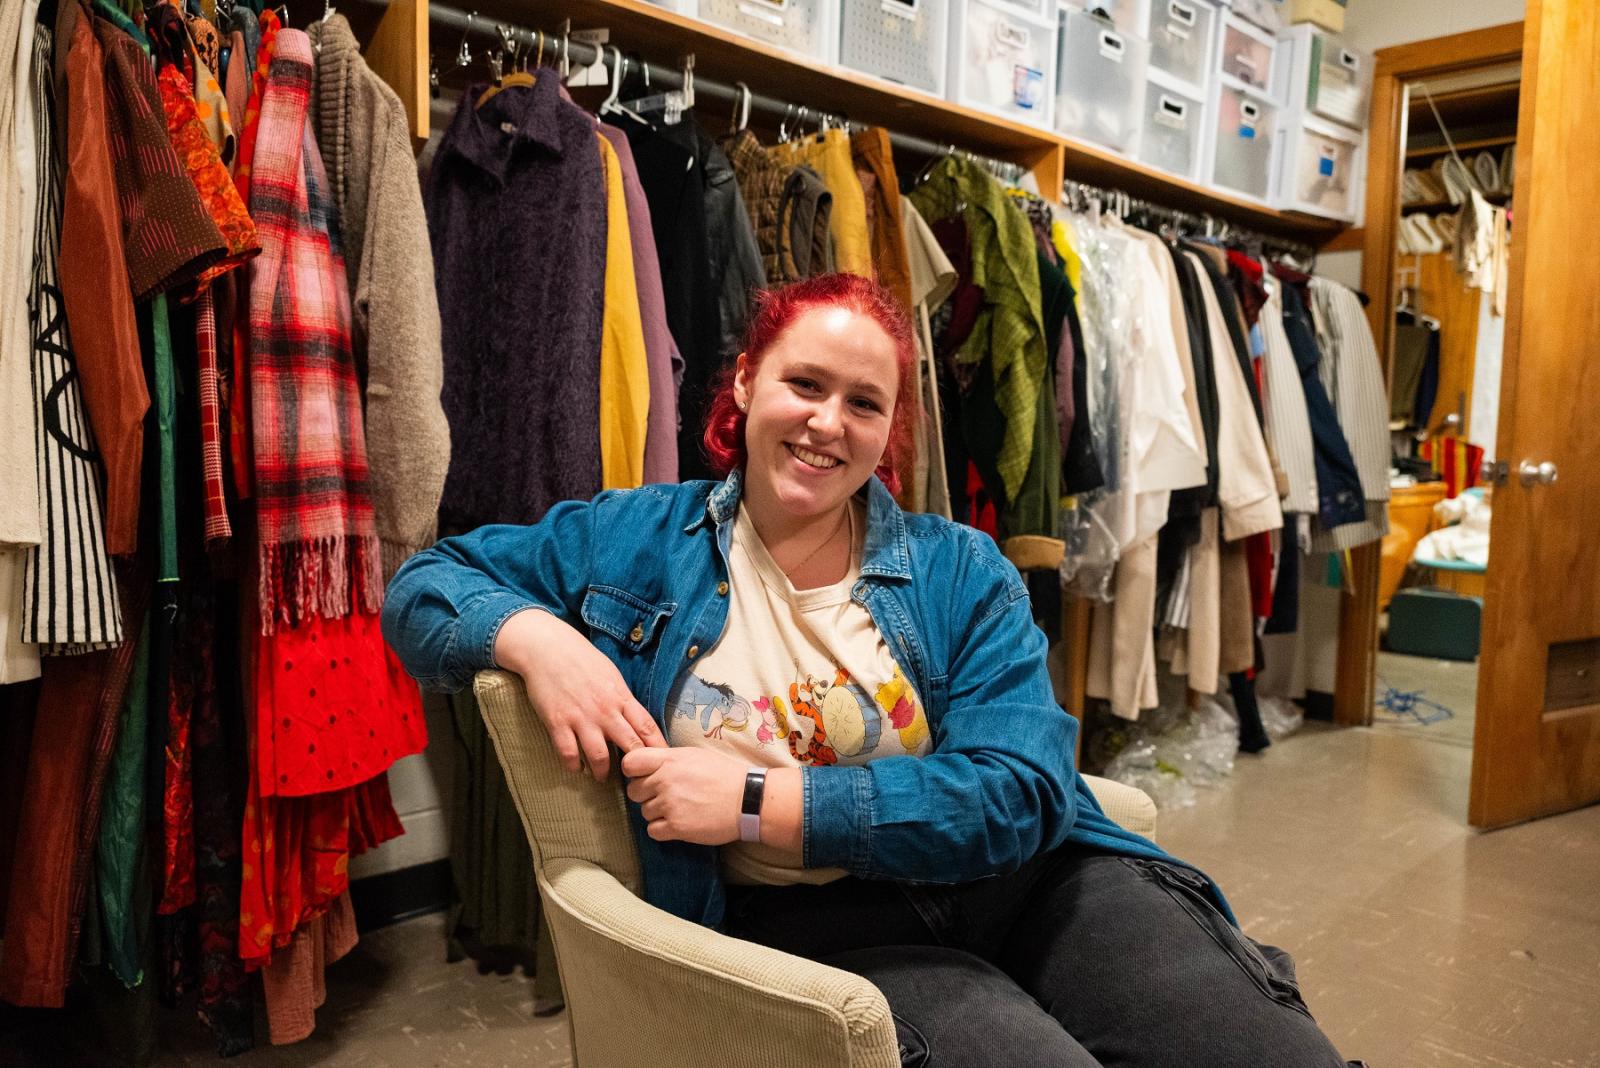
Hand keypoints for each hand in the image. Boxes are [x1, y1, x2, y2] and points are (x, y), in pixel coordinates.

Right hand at [494, 608, 665, 780]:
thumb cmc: (582, 660)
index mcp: (621, 697)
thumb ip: (624, 700)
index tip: (664, 762)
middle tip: (636, 779)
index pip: (647, 727)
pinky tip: (576, 767)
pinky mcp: (558, 723)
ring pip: (600, 756)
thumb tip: (637, 721)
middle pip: (630, 746)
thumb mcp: (612, 676)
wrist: (548, 649)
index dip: (658, 748)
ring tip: (602, 777)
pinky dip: (574, 766)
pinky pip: (569, 754)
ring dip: (602, 772)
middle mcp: (605, 710)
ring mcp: (581, 717)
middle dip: (636, 766)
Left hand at [622, 747, 749, 845]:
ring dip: (657, 813)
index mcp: (669, 760)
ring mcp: (670, 805)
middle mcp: (665, 781)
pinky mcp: (676, 827)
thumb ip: (669, 759)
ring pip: (644, 812)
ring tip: (680, 809)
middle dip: (646, 794)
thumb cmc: (725, 775)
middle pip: (633, 791)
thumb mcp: (695, 755)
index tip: (644, 776)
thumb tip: (650, 764)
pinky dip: (663, 829)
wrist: (749, 799)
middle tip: (666, 795)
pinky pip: (653, 831)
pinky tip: (679, 823)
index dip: (634, 771)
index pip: (630, 763)